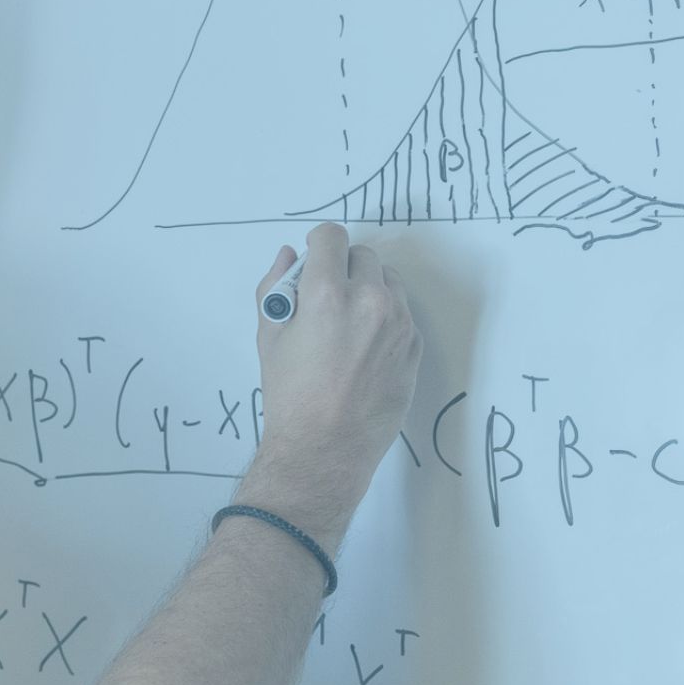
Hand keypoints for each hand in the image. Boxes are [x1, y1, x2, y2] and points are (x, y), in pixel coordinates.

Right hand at [236, 222, 421, 544]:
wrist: (325, 447)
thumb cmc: (289, 394)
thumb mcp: (268, 337)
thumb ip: (276, 287)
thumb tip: (290, 257)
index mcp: (328, 294)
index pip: (332, 237)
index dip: (319, 243)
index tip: (314, 259)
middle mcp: (370, 301)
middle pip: (363, 256)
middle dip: (343, 268)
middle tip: (326, 297)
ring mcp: (399, 324)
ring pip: (388, 282)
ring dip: (368, 289)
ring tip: (348, 323)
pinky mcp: (414, 347)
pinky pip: (403, 313)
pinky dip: (385, 318)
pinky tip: (365, 347)